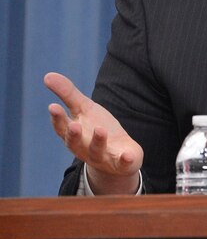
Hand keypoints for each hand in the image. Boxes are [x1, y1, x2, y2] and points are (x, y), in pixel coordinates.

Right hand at [45, 72, 143, 194]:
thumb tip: (47, 75)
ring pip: (97, 151)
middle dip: (73, 135)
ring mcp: (102, 156)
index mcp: (74, 134)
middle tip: (73, 125)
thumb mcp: (84, 109)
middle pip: (75, 143)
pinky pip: (122, 163)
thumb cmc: (97, 128)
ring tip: (100, 130)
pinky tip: (127, 155)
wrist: (119, 155)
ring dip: (98, 142)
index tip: (53, 106)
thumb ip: (68, 94)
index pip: (62, 127)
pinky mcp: (121, 162)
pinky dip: (125, 159)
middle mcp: (84, 148)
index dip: (57, 118)